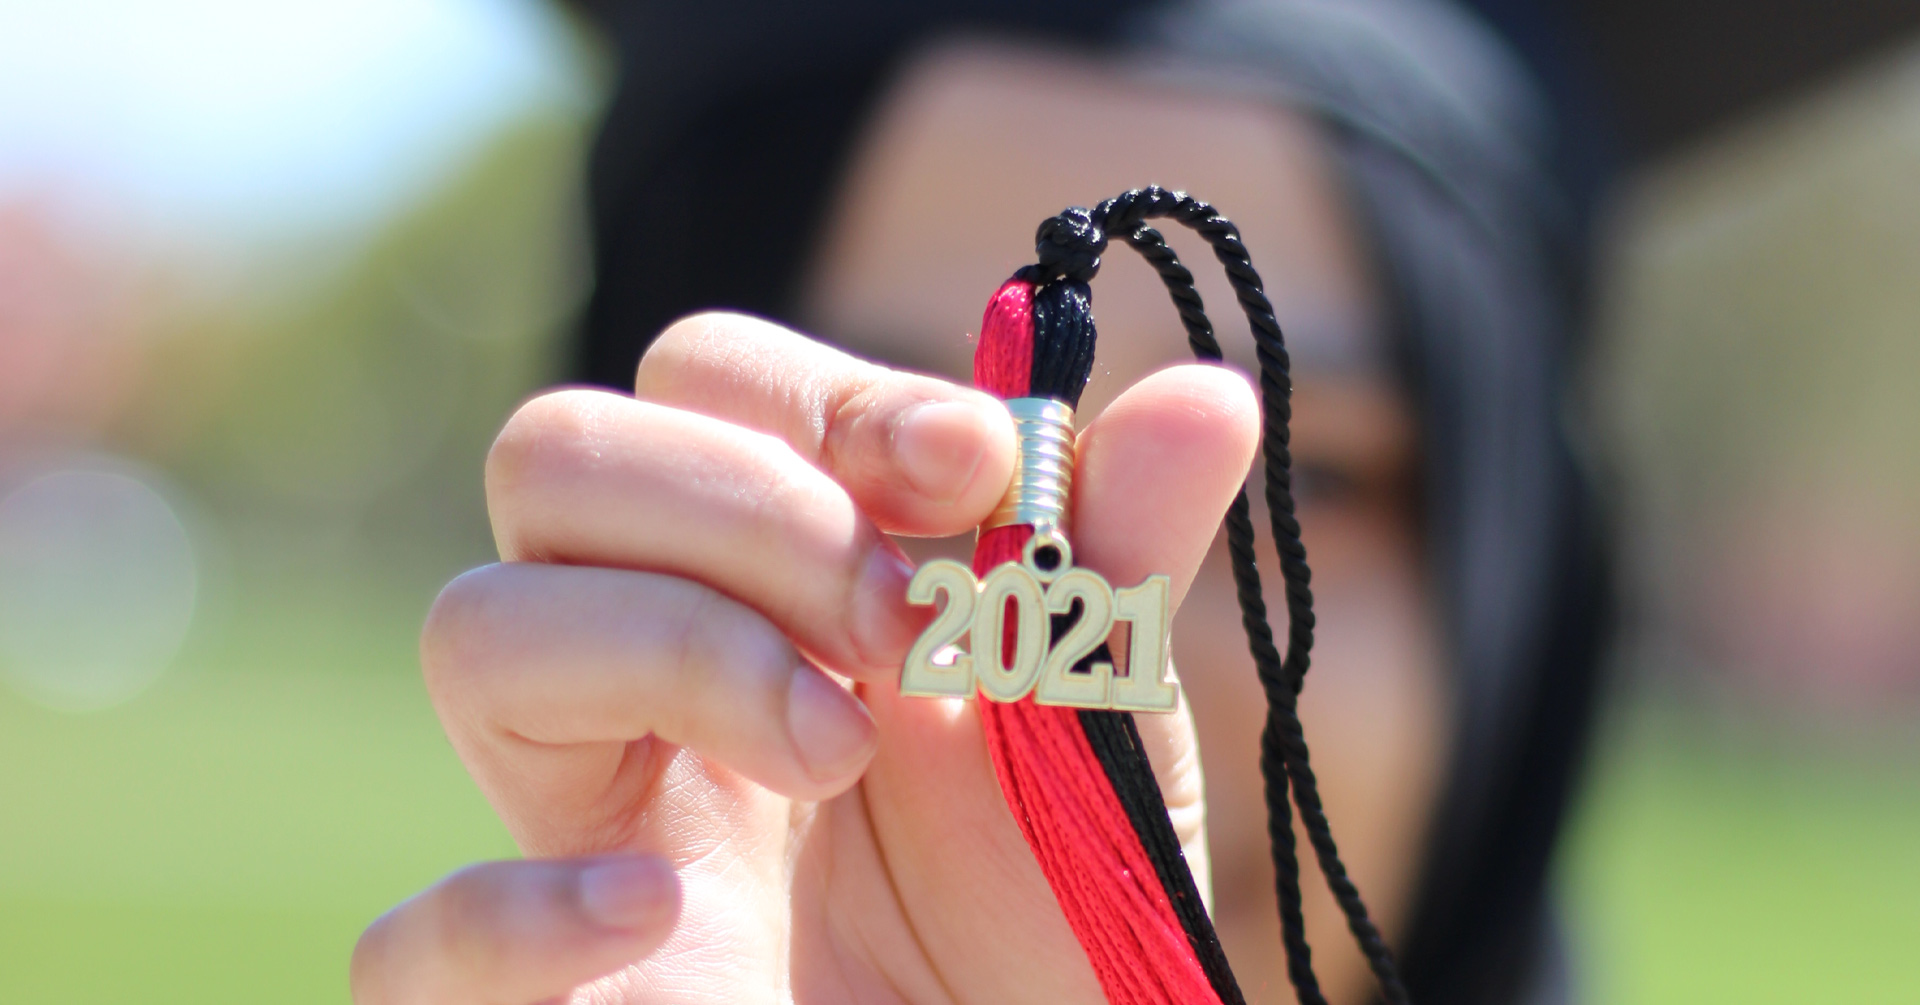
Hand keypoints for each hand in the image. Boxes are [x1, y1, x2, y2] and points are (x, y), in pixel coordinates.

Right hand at [350, 313, 1259, 1003]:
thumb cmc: (1050, 936)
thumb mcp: (1096, 739)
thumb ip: (1116, 573)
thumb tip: (1212, 393)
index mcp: (769, 594)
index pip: (705, 389)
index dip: (822, 391)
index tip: (967, 464)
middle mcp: (650, 689)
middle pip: (556, 453)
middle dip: (742, 498)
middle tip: (894, 625)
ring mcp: (573, 839)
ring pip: (472, 627)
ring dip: (672, 644)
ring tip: (838, 753)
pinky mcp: (527, 1003)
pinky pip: (406, 937)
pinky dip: (517, 908)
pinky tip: (659, 912)